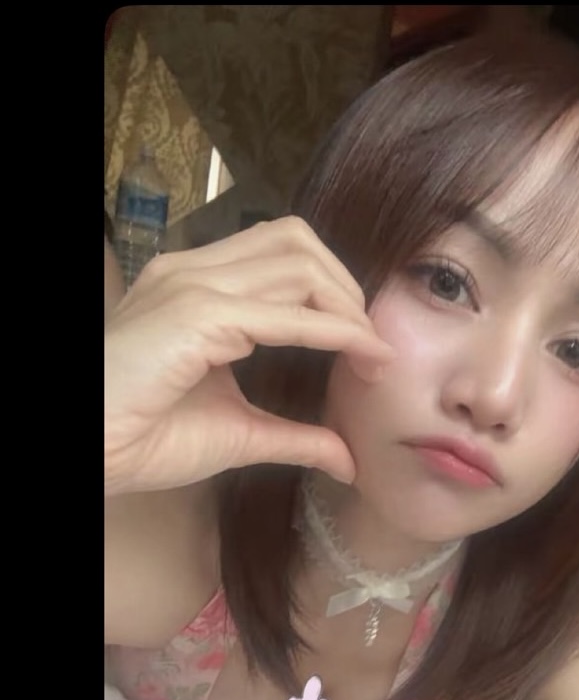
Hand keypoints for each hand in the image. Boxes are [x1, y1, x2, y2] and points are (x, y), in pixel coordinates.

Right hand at [105, 217, 395, 495]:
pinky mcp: (198, 313)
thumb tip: (346, 458)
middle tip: (371, 343)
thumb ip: (292, 436)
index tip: (367, 344)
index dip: (334, 289)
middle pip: (297, 241)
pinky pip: (287, 313)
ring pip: (299, 264)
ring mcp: (194, 284)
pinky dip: (335, 331)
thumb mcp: (236, 432)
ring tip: (370, 352)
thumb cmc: (142, 439)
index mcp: (195, 283)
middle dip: (347, 287)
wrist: (85, 452)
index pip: (281, 252)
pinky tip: (360, 356)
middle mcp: (194, 270)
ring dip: (347, 307)